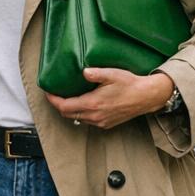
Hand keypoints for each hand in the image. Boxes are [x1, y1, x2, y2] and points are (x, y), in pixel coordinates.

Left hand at [45, 68, 173, 129]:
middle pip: (68, 114)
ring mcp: (100, 122)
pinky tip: (84, 104)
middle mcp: (94, 116)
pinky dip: (81, 113)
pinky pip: (88, 121)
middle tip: (55, 94)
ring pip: (77, 118)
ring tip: (68, 97)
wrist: (146, 97)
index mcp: (92, 104)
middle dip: (59, 105)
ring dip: (70, 110)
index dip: (53, 100)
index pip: (64, 106)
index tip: (48, 92)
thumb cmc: (130, 84)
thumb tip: (83, 71)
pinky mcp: (106, 124)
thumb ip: (96, 73)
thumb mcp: (112, 74)